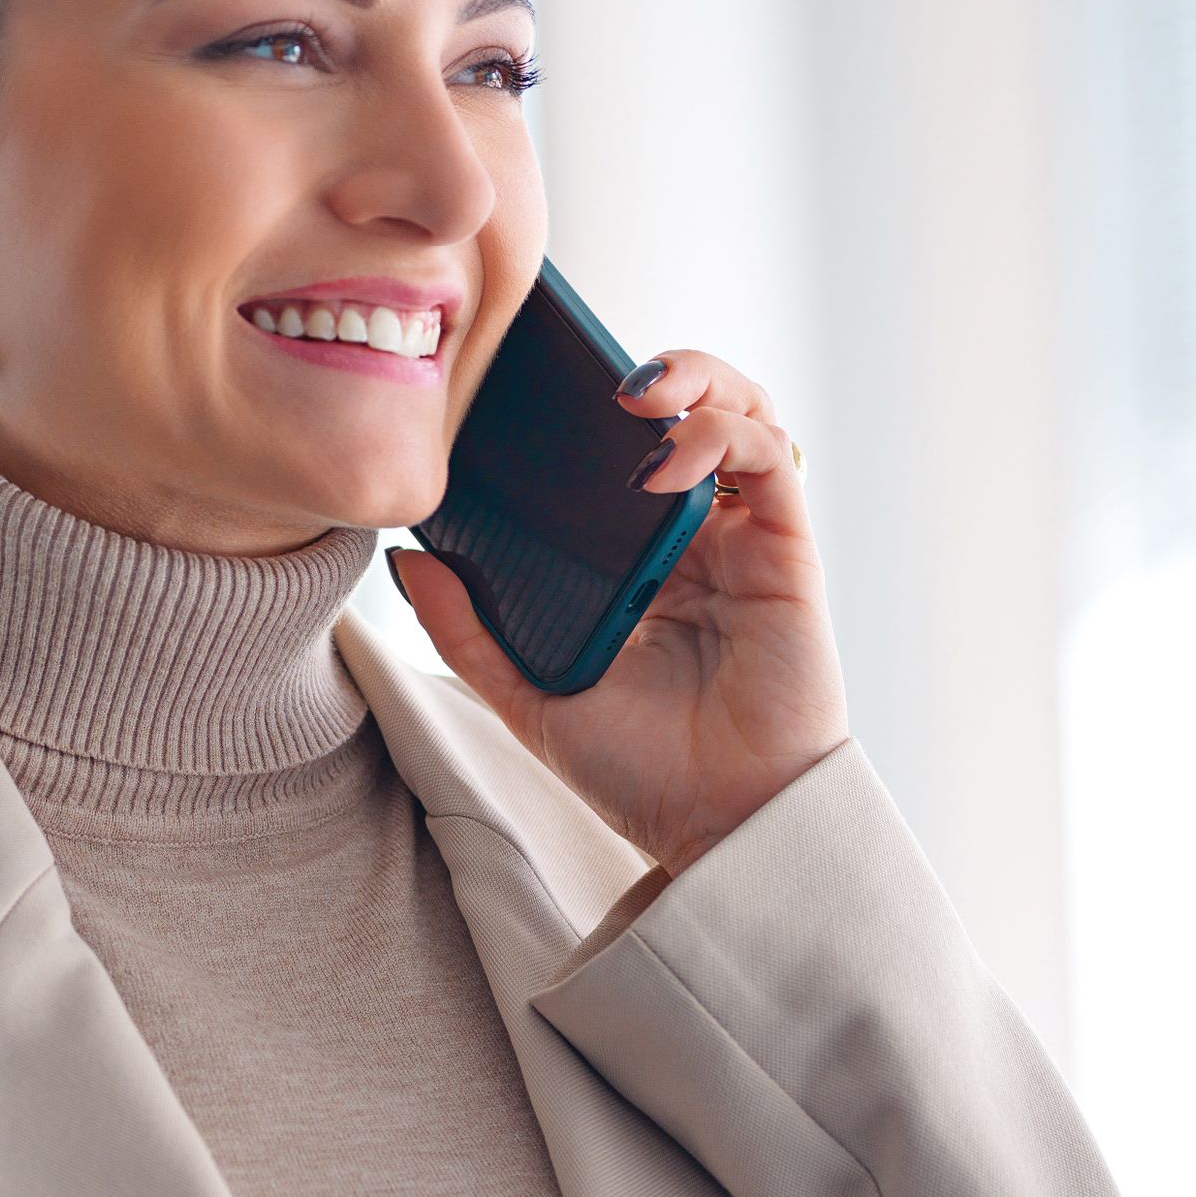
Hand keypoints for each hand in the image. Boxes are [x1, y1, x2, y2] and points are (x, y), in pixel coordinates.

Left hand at [389, 348, 847, 873]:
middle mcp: (696, 537)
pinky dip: (723, 435)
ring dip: (696, 380)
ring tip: (638, 395)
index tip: (536, 391)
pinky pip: (770, 458)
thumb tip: (409, 560)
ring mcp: (744, 539)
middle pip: (690, 411)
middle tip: (598, 376)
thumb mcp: (528, 697)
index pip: (622, 452)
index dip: (590, 410)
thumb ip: (466, 633)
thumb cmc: (641, 772)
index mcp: (639, 559)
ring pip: (741, 412)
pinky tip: (668, 461)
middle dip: (654, 370)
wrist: (718, 825)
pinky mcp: (787, 551)